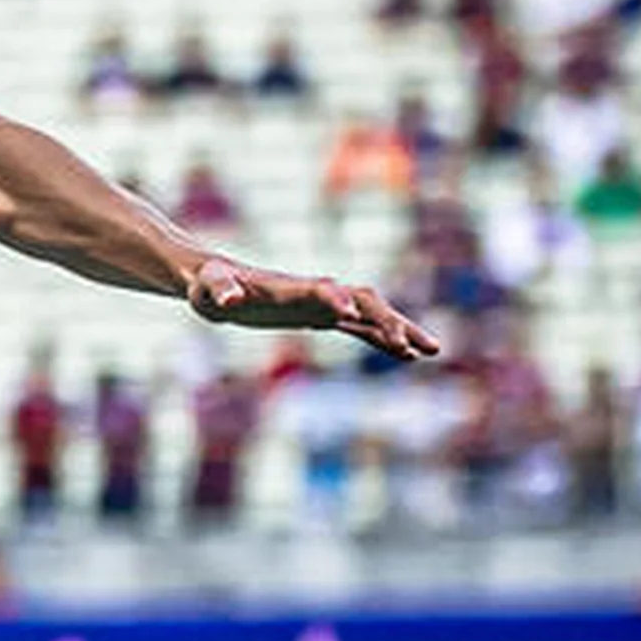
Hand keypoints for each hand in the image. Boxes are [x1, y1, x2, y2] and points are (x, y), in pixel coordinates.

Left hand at [183, 256, 442, 359]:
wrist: (215, 284)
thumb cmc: (208, 284)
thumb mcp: (207, 288)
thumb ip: (219, 290)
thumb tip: (225, 301)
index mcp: (289, 286)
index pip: (320, 290)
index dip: (337, 300)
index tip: (354, 314)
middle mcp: (314, 293)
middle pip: (361, 301)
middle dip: (386, 321)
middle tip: (411, 345)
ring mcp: (322, 305)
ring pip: (371, 314)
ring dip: (399, 329)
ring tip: (432, 349)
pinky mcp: (321, 317)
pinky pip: (361, 328)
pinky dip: (383, 339)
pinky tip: (408, 355)